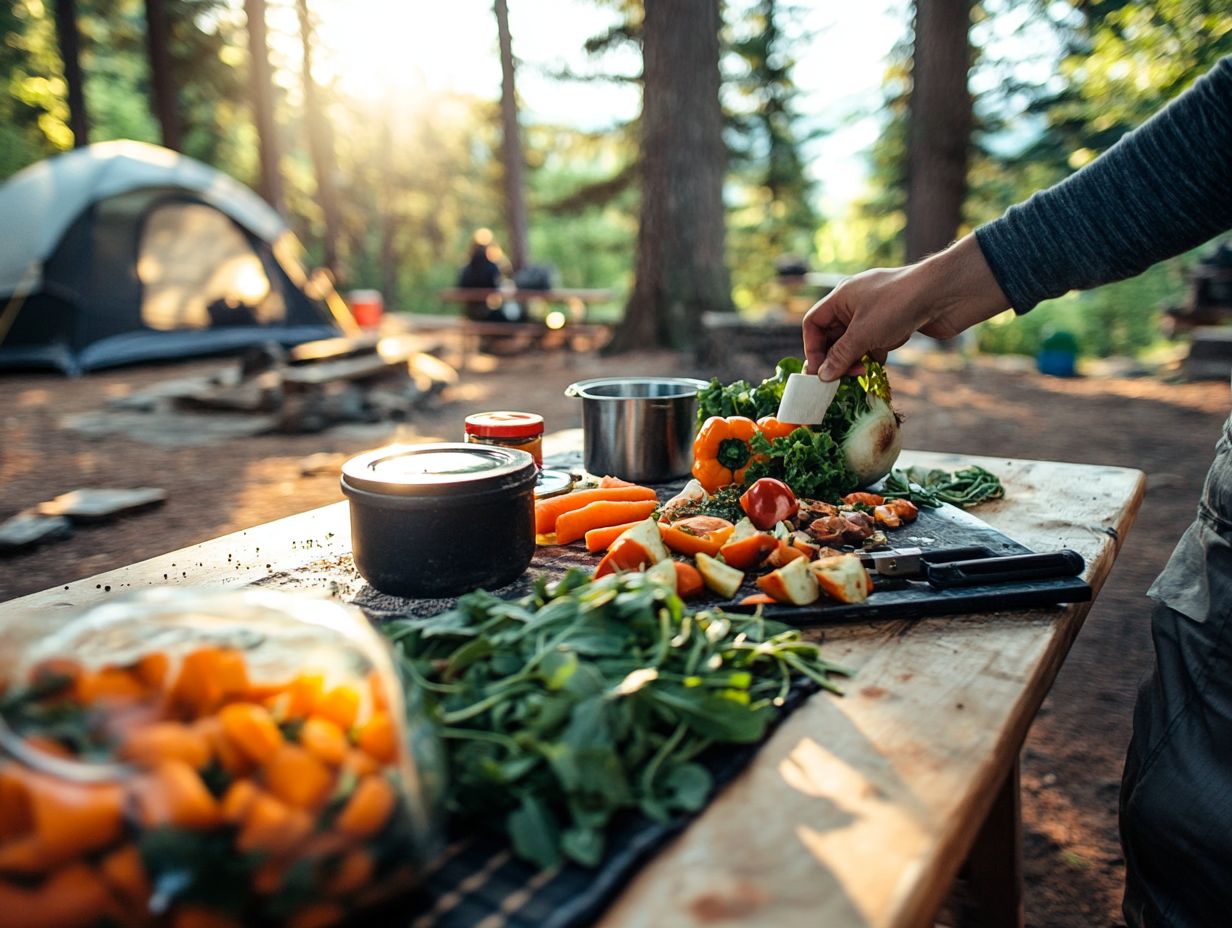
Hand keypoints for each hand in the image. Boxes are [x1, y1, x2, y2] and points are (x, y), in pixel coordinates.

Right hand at [802, 234, 1011, 379]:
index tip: (818, 371)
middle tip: (838, 379)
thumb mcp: (863, 333)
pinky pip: (874, 344)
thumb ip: (840, 356)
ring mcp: (875, 314)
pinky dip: (874, 356)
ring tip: (862, 372)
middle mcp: (855, 303)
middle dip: (835, 357)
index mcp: (842, 297)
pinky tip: (879, 365)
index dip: (812, 348)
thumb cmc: (898, 304)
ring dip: (855, 359)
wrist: (945, 293)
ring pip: (855, 342)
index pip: (814, 323)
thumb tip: (822, 376)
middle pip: (833, 335)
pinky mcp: (894, 324)